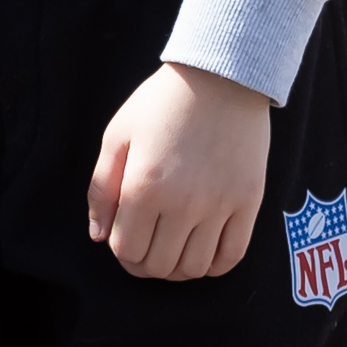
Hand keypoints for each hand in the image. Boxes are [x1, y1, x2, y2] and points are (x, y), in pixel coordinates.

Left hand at [88, 63, 270, 279]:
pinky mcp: (248, 203)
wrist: (220, 77)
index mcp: (144, 186)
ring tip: (171, 249)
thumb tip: (99, 235)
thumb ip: (102, 187)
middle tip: (145, 247)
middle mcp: (182, 203)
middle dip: (145, 265)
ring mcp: (219, 206)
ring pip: (194, 269)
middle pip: (159, 266)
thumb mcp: (118, 135)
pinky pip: (230, 257)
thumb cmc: (162, 103)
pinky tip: (201, 251)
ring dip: (177, 269)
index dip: (121, 252)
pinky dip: (213, 266)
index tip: (124, 238)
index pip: (127, 250)